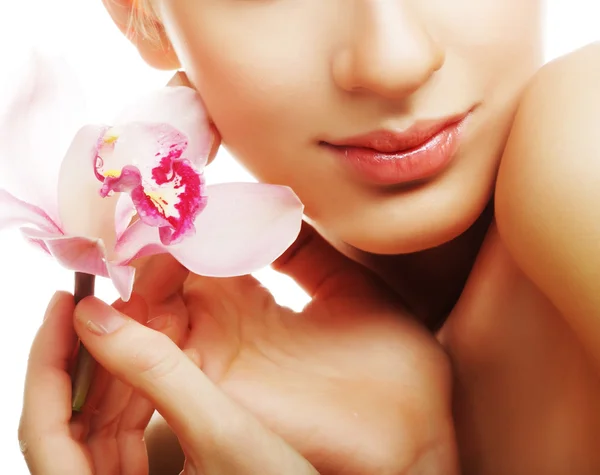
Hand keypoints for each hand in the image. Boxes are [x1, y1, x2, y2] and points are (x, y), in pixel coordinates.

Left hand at [18, 285, 316, 474]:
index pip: (43, 432)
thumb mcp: (221, 429)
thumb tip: (97, 316)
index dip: (47, 362)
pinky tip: (150, 359)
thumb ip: (157, 371)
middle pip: (66, 425)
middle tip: (103, 302)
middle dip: (86, 357)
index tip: (65, 305)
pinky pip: (122, 435)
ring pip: (95, 427)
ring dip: (112, 371)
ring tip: (132, 321)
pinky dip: (134, 393)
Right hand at [142, 224, 459, 474]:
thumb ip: (304, 246)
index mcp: (253, 305)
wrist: (413, 424)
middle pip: (165, 279)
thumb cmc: (388, 359)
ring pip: (149, 308)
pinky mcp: (213, 387)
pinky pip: (155, 351)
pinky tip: (157, 268)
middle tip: (162, 205)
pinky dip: (140, 313)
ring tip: (160, 228)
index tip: (185, 192)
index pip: (198, 259)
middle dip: (158, 240)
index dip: (188, 225)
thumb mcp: (344, 284)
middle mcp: (225, 329)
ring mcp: (215, 358)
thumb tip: (276, 204)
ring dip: (148, 267)